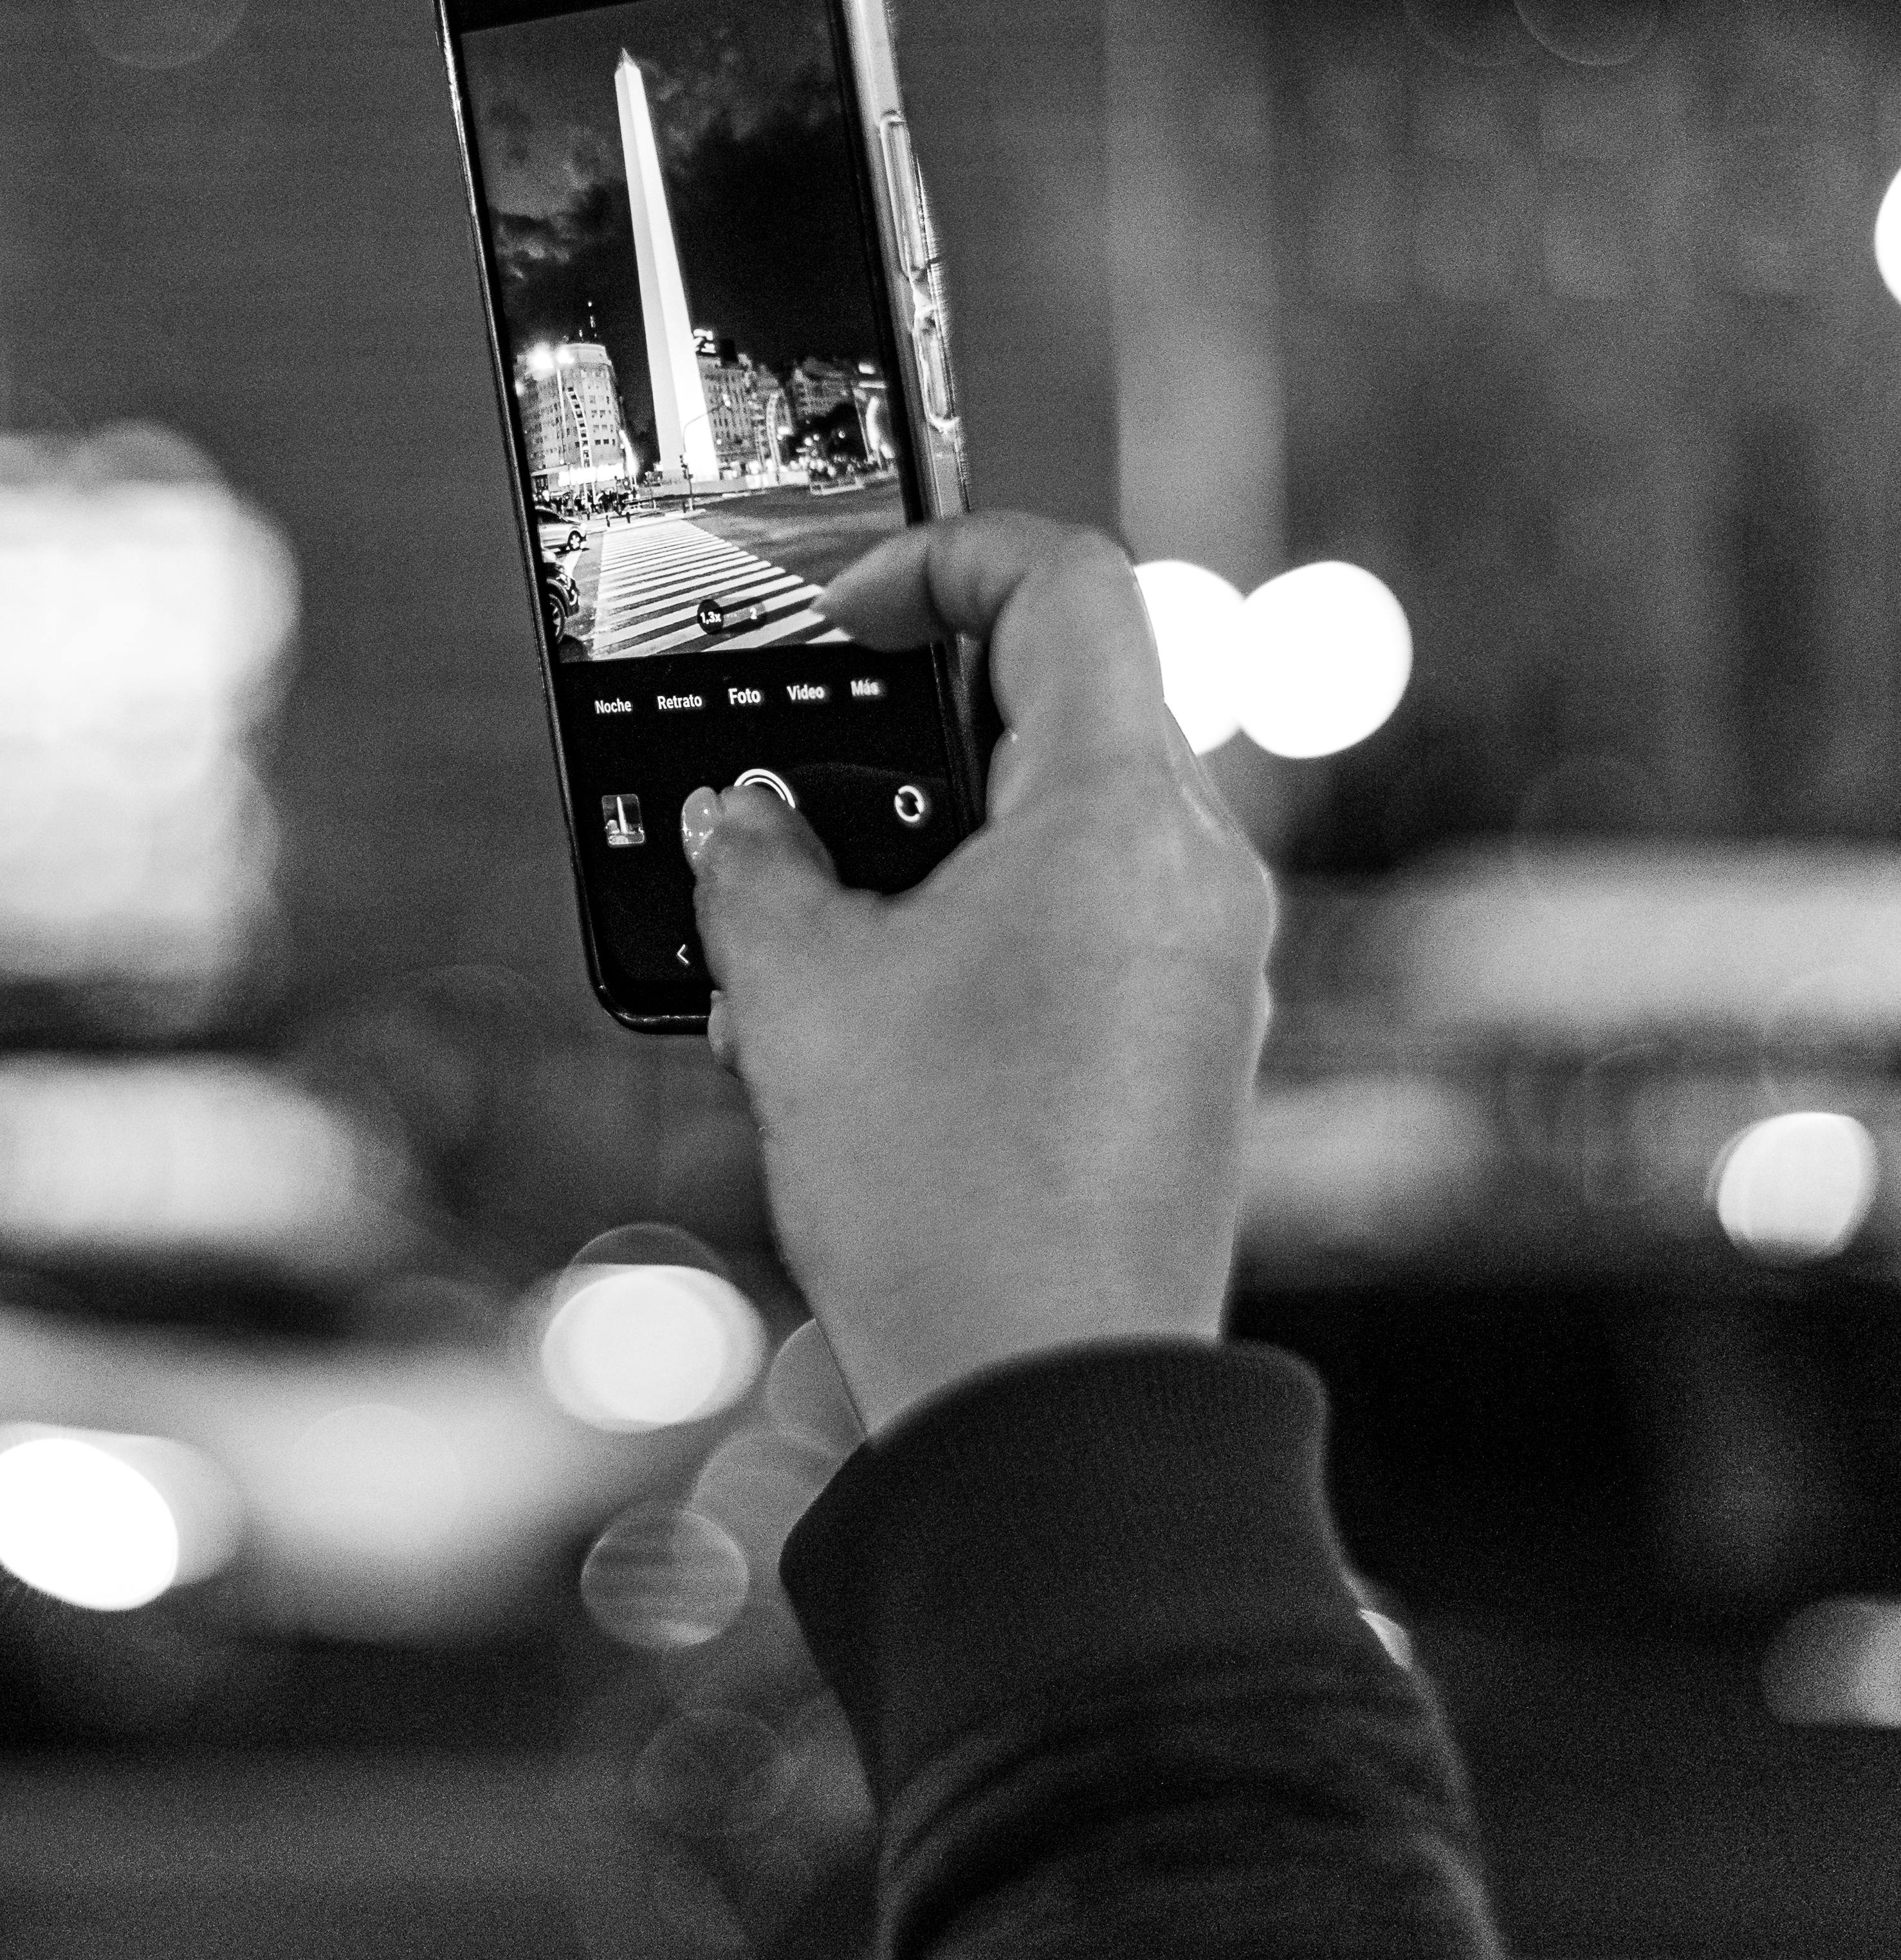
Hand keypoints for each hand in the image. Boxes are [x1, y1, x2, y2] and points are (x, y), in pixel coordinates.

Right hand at [680, 515, 1274, 1436]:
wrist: (1051, 1400)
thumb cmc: (946, 1199)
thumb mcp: (801, 997)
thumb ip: (759, 867)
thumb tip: (745, 817)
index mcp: (1121, 815)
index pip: (1066, 583)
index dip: (943, 559)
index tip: (847, 617)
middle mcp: (1199, 869)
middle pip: (1080, 693)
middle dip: (933, 703)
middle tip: (820, 757)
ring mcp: (1215, 960)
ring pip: (1088, 807)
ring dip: (960, 813)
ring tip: (836, 896)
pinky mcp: (1200, 1042)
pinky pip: (1105, 907)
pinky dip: (1003, 900)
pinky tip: (900, 984)